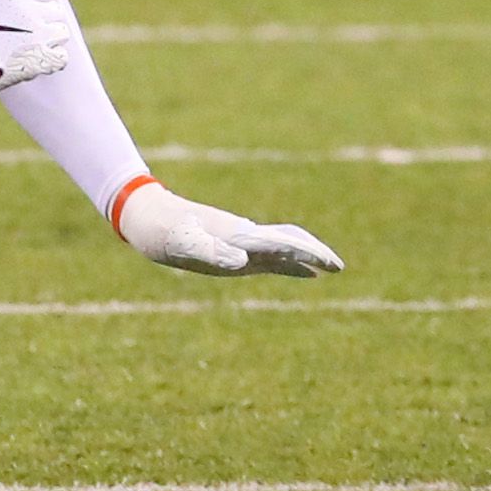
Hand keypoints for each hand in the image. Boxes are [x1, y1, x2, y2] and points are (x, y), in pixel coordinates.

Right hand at [0, 0, 85, 102]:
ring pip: (62, 33)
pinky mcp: (38, 63)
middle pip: (56, 10)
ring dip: (52, 37)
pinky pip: (61, 57)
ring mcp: (37, 39)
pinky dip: (54, 57)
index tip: (32, 4)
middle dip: (47, 17)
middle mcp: (31, 14)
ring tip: (37, 44)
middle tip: (33, 27)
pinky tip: (41, 59)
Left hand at [113, 176, 341, 277]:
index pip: (282, 242)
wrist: (149, 217)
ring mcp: (241, 241)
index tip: (330, 264)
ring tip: (331, 269)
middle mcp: (245, 236)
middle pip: (290, 240)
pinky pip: (271, 256)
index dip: (307, 253)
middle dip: (315, 253)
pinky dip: (291, 265)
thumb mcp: (183, 244)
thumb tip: (241, 263)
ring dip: (308, 256)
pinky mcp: (235, 247)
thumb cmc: (165, 231)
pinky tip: (304, 274)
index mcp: (239, 235)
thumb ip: (210, 251)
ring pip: (284, 246)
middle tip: (340, 268)